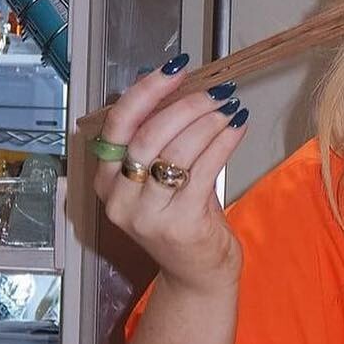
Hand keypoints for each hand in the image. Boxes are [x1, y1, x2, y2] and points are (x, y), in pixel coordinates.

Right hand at [95, 58, 248, 297]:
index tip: (174, 69)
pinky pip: (202, 171)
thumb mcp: (161, 176)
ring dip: (207, 122)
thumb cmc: (182, 219)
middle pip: (148, 135)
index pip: (118, 124)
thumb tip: (174, 84)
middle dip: (185, 106)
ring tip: (230, 107)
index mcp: (107, 180)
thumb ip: (161, 136)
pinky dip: (222, 143)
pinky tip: (237, 128)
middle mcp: (119, 199)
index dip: (146, 92)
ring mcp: (147, 215)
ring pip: (175, 152)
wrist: (197, 274)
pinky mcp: (180, 225)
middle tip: (215, 91)